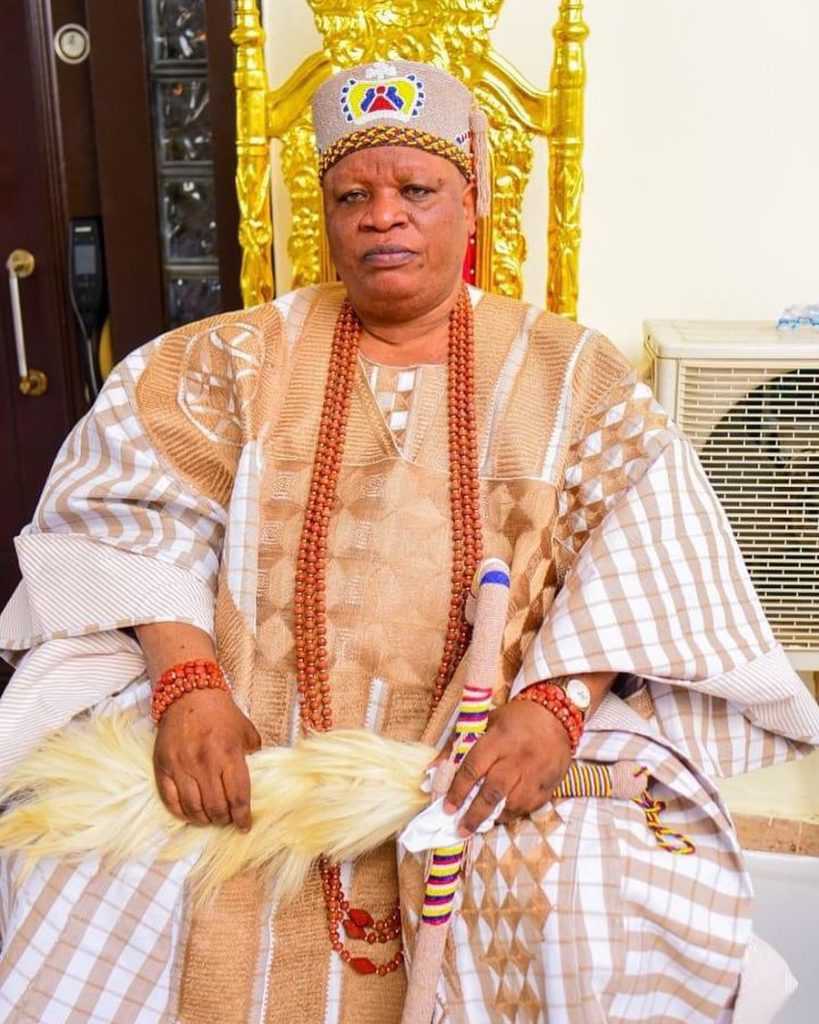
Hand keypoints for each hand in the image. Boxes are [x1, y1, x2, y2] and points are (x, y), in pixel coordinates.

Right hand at [153, 689, 260, 830]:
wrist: (188, 694)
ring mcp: (182, 766)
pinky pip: (171, 800)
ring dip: (204, 820)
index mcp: (229, 754)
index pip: (237, 797)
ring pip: (193, 808)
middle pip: (215, 807)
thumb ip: (252, 753)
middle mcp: (205, 763)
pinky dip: (182, 813)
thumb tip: (256, 775)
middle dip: (224, 820)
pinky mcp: (163, 767)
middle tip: (227, 821)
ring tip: (211, 819)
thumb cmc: (221, 712)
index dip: (242, 817)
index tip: (245, 826)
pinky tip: (190, 814)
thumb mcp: (246, 729)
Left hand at [442, 700, 571, 835]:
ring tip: (479, 825)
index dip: (458, 790)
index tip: (447, 808)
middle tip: (460, 829)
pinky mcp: (548, 786)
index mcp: (499, 739)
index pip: (474, 768)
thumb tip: (435, 770)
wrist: (556, 717)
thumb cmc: (515, 718)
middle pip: (493, 792)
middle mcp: (518, 759)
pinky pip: (528, 808)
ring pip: (512, 804)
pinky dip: (512, 814)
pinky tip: (500, 815)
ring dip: (493, 818)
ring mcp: (535, 774)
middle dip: (474, 815)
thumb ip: (458, 745)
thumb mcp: (484, 721)